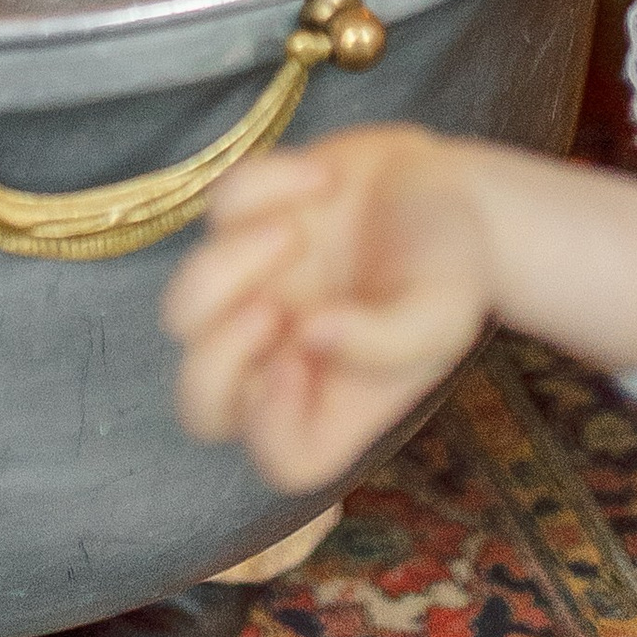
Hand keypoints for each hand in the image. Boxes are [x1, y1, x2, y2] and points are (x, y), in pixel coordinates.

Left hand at [164, 130, 497, 491]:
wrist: (448, 187)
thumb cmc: (452, 270)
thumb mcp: (444, 314)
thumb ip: (389, 340)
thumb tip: (312, 334)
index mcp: (333, 402)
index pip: (282, 457)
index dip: (272, 422)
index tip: (298, 358)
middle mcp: (281, 360)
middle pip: (201, 404)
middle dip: (216, 359)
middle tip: (269, 307)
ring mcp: (252, 293)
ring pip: (183, 310)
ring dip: (227, 266)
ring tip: (294, 232)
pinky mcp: (241, 226)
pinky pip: (215, 211)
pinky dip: (261, 186)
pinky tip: (322, 179)